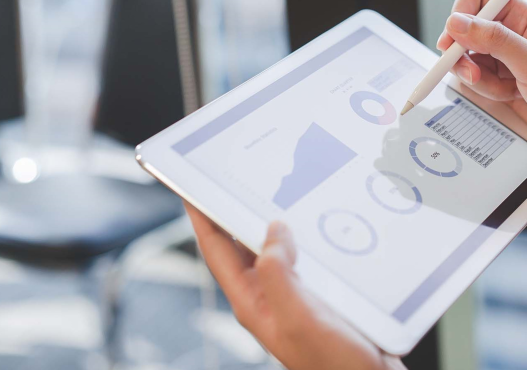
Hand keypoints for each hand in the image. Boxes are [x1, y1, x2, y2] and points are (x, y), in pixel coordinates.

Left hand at [186, 204, 406, 369]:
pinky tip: (316, 221)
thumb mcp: (300, 319)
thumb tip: (272, 230)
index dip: (201, 217)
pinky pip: (302, 255)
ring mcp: (292, 295)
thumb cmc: (335, 365)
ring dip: (270, 220)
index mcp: (253, 302)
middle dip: (233, 211)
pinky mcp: (318, 294)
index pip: (217, 251)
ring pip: (273, 248)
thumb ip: (279, 276)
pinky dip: (303, 234)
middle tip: (232, 176)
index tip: (191, 186)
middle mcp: (268, 297)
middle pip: (241, 245)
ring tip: (270, 188)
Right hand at [436, 0, 526, 163]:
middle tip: (473, 74)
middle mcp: (513, 33)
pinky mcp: (501, 79)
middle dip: (463, 53)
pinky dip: (485, 91)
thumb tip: (457, 22)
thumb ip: (495, 41)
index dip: (460, 13)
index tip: (452, 40)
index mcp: (526, 17)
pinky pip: (476, 79)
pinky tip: (509, 97)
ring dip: (477, 77)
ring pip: (467, 57)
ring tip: (504, 90)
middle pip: (466, 29)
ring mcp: (506, 57)